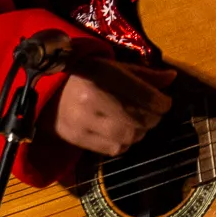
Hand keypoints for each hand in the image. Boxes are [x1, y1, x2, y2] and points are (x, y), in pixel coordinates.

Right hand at [50, 56, 175, 156]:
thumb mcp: (112, 66)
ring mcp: (83, 120)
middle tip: (148, 113)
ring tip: (132, 123)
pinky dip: (123, 143)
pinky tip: (117, 132)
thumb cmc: (83, 75)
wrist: (43, 90)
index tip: (162, 102)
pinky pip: (115, 149)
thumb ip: (143, 74)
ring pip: (131, 137)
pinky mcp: (76, 137)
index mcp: (104, 75)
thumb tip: (172, 78)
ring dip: (138, 132)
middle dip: (152, 118)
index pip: (150, 98)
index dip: (163, 103)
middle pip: (143, 120)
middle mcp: (93, 98)